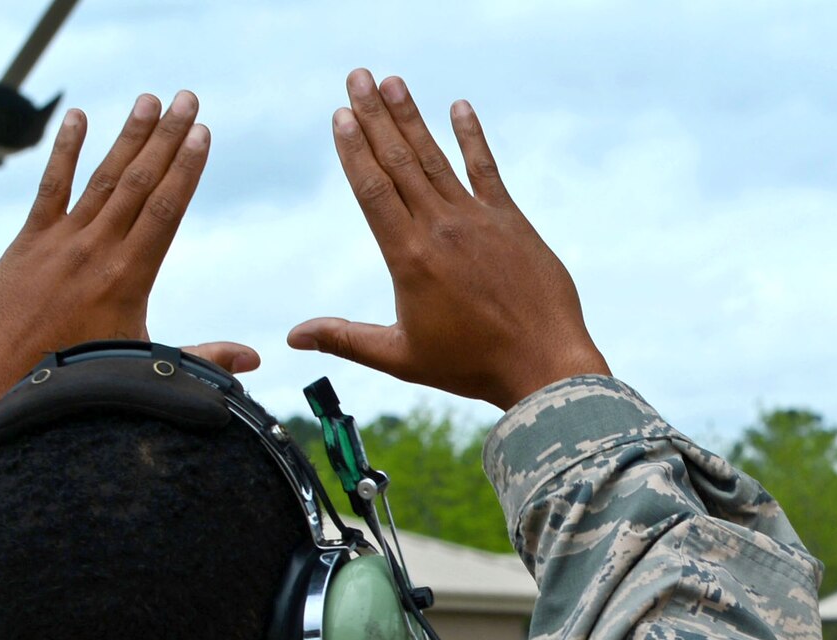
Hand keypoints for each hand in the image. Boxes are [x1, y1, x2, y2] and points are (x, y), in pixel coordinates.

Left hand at [0, 91, 214, 409]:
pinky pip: (50, 186)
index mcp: (128, 276)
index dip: (187, 168)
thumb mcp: (145, 366)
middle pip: (140, 182)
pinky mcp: (29, 242)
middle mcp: (96, 249)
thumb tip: (252, 359)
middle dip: (167, 137)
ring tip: (149, 101)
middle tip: (188, 99)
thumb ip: (202, 357)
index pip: (167, 210)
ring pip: (102, 177)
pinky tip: (78, 118)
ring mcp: (61, 240)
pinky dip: (64, 150)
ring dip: (128, 136)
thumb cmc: (77, 382)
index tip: (203, 134)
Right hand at [287, 70, 609, 409]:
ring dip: (413, 118)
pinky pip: (487, 170)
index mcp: (409, 258)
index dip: (355, 148)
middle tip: (357, 76)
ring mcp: (478, 220)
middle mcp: (441, 229)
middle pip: (400, 162)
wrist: (544, 364)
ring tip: (392, 82)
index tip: (341, 114)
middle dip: (376, 116)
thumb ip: (346, 338)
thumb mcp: (401, 357)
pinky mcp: (511, 221)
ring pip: (437, 159)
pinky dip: (472, 138)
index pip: (372, 190)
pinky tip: (459, 107)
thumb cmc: (472, 366)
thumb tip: (292, 337)